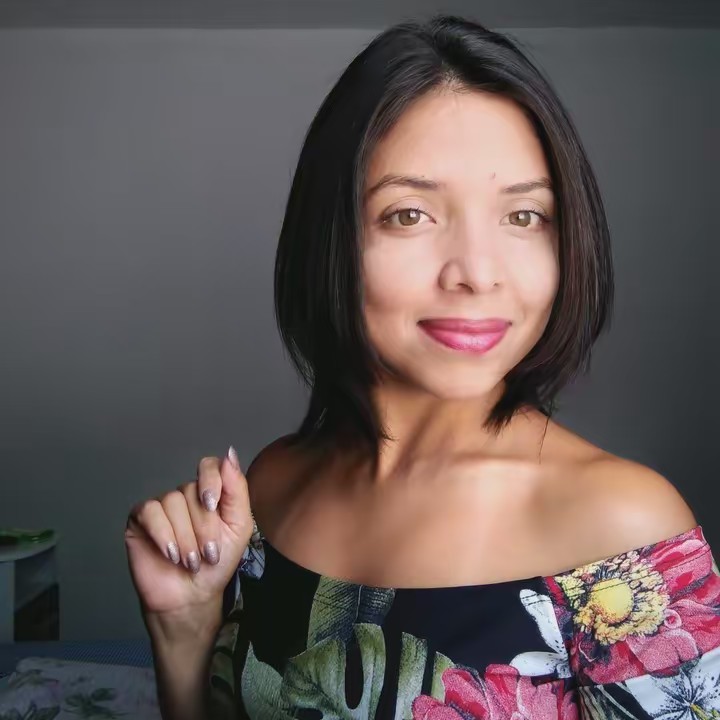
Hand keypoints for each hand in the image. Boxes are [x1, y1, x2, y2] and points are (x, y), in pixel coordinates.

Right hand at [125, 447, 253, 617]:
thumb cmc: (217, 563)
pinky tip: (170, 554)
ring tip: (190, 561)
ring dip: (184, 538)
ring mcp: (162, 506)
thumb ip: (236, 489)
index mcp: (210, 492)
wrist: (192, 596)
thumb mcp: (238, 526)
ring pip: (171, 502)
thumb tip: (228, 454)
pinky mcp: (140, 519)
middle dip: (202, 528)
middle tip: (207, 555)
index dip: (211, 480)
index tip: (212, 505)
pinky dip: (163, 534)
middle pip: (191, 490)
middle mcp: (185, 495)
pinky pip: (150, 512)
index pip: (209, 466)